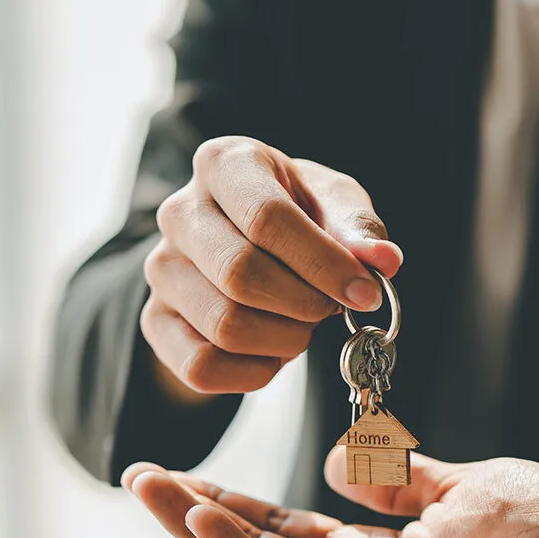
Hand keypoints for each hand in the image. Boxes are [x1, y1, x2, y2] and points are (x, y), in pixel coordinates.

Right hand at [124, 450, 538, 537]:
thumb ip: (399, 477)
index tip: (188, 474)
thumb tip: (343, 461)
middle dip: (198, 517)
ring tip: (152, 491)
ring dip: (202, 533)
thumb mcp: (461, 485)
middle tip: (143, 480)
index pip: (287, 530)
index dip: (235, 503)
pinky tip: (205, 520)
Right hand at [142, 137, 401, 396]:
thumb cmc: (296, 215)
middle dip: (304, 305)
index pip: (268, 219)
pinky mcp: (155, 320)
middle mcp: (179, 211)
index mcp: (224, 164)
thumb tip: (383, 261)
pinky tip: (274, 353)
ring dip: (284, 341)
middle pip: (242, 275)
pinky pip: (202, 367)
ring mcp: (161, 269)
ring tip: (301, 326)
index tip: (366, 293)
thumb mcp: (332, 204)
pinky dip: (254, 373)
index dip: (324, 265)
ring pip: (225, 326)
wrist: (242, 241)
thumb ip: (357, 230)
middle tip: (329, 309)